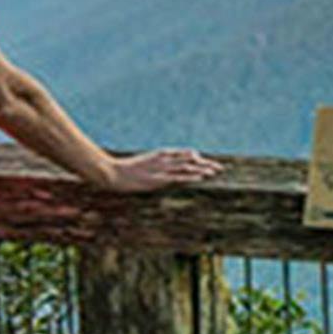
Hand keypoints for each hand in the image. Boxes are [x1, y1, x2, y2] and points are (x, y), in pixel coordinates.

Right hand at [104, 148, 222, 192]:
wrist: (111, 173)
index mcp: (160, 156)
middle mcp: (163, 160)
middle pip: (189, 160)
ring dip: (203, 170)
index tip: (208, 162)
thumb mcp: (142, 166)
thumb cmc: (124, 171)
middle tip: (220, 167)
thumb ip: (153, 164)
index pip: (184, 155)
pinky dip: (191, 176)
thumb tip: (161, 171)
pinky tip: (201, 177)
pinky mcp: (159, 178)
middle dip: (205, 164)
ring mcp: (161, 169)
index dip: (197, 159)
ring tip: (216, 172)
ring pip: (187, 168)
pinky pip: (179, 177)